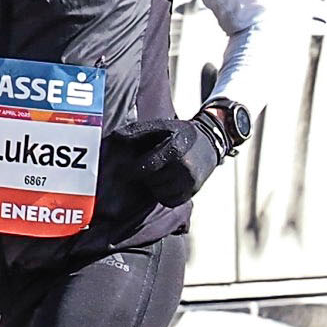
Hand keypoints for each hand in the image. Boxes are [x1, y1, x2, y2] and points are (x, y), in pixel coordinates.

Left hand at [103, 115, 222, 215]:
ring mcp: (190, 182)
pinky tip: (165, 182)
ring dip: (153, 185)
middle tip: (145, 169)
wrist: (210, 142)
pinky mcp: (192, 192)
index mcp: (175, 149)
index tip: (122, 171)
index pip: (147, 166)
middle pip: (152, 180)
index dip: (132, 170)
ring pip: (159, 191)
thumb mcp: (161, 126)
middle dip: (145, 176)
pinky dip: (163, 193)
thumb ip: (138, 131)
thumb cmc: (180, 133)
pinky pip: (169, 200)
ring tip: (157, 173)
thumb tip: (116, 137)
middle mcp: (185, 167)